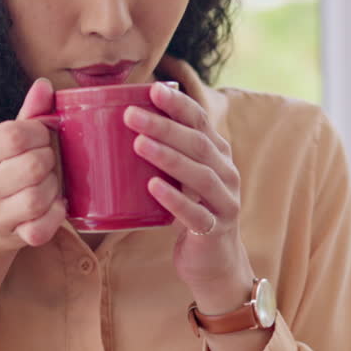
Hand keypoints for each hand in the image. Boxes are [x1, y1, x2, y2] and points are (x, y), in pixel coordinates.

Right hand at [0, 78, 67, 255]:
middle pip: (33, 166)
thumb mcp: (0, 142)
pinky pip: (41, 229)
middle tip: (45, 163)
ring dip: (53, 188)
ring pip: (39, 197)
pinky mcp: (9, 237)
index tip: (40, 137)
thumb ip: (27, 114)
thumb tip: (45, 85)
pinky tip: (52, 207)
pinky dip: (54, 217)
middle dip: (49, 161)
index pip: (15, 135)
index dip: (39, 133)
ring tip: (47, 184)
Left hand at [124, 81, 254, 312]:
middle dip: (164, 126)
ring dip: (168, 157)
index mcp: (217, 154)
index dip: (178, 104)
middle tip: (131, 115)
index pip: (200, 121)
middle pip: (198, 144)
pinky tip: (153, 187)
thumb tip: (125, 118)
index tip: (152, 89)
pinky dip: (174, 199)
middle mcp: (226, 173)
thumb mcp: (183, 176)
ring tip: (138, 144)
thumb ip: (167, 151)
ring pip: (200, 175)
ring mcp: (225, 202)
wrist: (213, 261)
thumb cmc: (190, 209)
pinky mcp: (215, 230)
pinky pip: (195, 213)